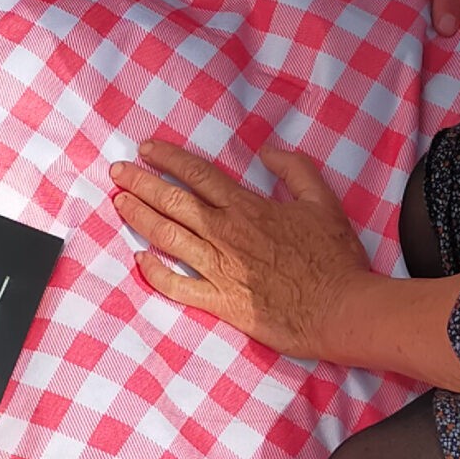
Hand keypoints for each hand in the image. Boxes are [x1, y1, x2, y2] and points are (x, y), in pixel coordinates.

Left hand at [109, 138, 370, 360]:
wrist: (342, 309)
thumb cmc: (334, 257)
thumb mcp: (322, 201)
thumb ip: (295, 169)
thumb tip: (267, 151)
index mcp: (247, 207)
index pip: (197, 174)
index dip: (168, 158)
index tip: (146, 149)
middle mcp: (226, 234)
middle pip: (173, 201)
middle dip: (140, 183)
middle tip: (117, 172)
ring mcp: (220, 269)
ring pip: (168, 237)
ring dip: (140, 218)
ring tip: (118, 204)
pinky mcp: (221, 302)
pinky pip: (178, 287)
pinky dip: (155, 273)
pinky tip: (139, 261)